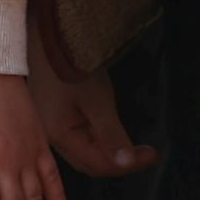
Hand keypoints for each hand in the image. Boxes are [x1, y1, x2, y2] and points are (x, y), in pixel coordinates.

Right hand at [36, 57, 157, 179]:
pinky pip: (78, 137)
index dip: (129, 165)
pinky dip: (98, 140)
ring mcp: (50, 124)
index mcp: (59, 135)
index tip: (154, 155)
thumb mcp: (97, 100)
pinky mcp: (52, 113)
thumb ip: (112, 134)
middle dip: (119, 163)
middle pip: (89, 163)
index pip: (99, 165)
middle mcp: (51, 135)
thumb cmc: (71, 64)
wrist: (46, 33)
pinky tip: (110, 131)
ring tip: (132, 146)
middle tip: (145, 154)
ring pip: (84, 151)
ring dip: (109, 153)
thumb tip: (128, 163)